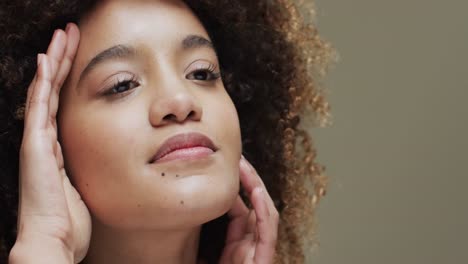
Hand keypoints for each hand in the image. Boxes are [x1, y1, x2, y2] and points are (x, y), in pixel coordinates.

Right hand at [11, 23, 90, 262]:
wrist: (53, 241)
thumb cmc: (71, 220)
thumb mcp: (88, 185)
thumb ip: (95, 168)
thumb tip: (114, 162)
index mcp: (59, 146)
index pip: (63, 102)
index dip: (69, 78)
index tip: (79, 55)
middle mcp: (45, 138)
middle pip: (53, 90)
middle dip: (61, 61)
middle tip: (69, 34)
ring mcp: (37, 140)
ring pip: (45, 91)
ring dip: (53, 62)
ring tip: (61, 36)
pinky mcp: (35, 145)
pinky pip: (39, 107)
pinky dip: (42, 83)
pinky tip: (47, 60)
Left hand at [219, 156, 278, 263]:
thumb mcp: (211, 248)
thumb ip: (211, 229)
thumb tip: (201, 204)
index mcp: (241, 241)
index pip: (243, 207)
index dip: (238, 186)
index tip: (230, 167)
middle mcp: (254, 243)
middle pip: (258, 205)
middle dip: (250, 180)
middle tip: (239, 159)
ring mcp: (261, 251)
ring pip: (267, 214)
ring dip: (257, 189)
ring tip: (246, 169)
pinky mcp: (264, 259)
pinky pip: (267, 233)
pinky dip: (264, 211)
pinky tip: (257, 193)